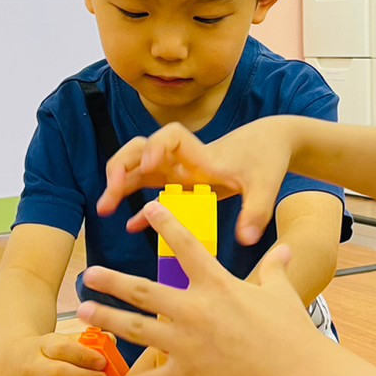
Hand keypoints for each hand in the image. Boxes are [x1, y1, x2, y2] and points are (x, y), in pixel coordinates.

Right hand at [0, 331, 105, 375]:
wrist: (8, 363)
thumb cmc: (40, 352)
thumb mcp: (58, 340)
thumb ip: (85, 342)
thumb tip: (111, 341)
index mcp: (42, 347)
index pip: (62, 348)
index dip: (84, 355)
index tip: (102, 362)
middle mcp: (33, 370)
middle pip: (57, 374)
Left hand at [77, 201, 321, 375]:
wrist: (295, 371)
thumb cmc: (291, 330)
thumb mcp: (281, 292)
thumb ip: (275, 268)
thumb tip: (286, 248)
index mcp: (217, 285)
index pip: (187, 246)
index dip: (168, 223)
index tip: (150, 208)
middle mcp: (195, 310)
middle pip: (145, 291)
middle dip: (113, 282)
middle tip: (89, 274)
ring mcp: (187, 344)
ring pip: (137, 329)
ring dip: (108, 318)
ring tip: (83, 311)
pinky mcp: (187, 375)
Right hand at [96, 119, 293, 244]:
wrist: (270, 142)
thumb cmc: (266, 158)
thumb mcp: (266, 185)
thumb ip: (255, 211)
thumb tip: (246, 239)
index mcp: (201, 154)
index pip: (171, 136)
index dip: (156, 147)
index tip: (148, 165)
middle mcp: (184, 159)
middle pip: (140, 149)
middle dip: (121, 166)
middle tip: (112, 193)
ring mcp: (180, 170)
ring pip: (139, 169)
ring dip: (120, 184)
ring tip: (106, 208)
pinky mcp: (183, 184)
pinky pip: (153, 193)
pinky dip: (141, 208)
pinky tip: (130, 226)